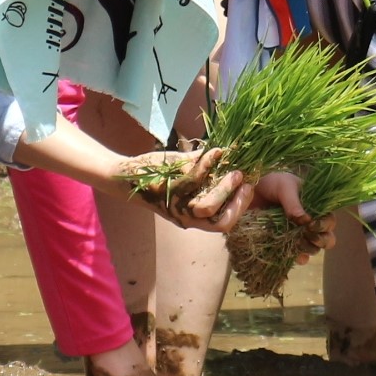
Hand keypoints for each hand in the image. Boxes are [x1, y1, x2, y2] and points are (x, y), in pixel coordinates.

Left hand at [125, 148, 249, 231]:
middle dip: (238, 202)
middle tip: (243, 179)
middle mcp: (186, 217)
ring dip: (225, 186)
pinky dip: (207, 164)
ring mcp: (176, 207)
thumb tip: (233, 154)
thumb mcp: (187, 174)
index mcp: (194, 216)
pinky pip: (193, 181)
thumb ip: (208, 169)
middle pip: (221, 222)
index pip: (225, 223)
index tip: (250, 186)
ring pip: (206, 207)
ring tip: (232, 168)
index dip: (242, 207)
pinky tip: (214, 152)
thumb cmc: (159, 175)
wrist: (126, 176)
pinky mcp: (166, 192)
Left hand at [251, 171, 334, 256]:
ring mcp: (297, 235)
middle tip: (307, 236)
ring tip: (297, 244)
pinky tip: (292, 256)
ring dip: (308, 249)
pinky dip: (296, 257)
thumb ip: (294, 202)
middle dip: (320, 241)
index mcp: (316, 208)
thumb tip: (306, 220)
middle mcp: (310, 223)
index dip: (324, 225)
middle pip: (326, 239)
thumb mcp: (284, 186)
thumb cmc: (272, 183)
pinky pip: (295, 256)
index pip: (329, 221)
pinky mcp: (284, 244)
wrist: (250, 191)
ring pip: (312, 249)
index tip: (311, 225)